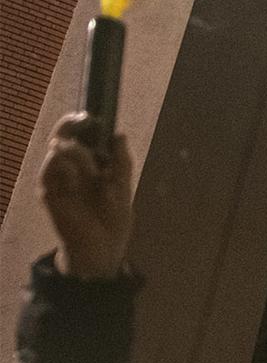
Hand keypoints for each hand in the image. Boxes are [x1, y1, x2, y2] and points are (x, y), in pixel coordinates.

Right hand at [39, 114, 132, 278]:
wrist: (105, 247)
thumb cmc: (112, 218)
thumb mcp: (122, 187)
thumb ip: (121, 162)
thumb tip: (119, 134)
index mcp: (85, 166)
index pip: (74, 136)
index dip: (77, 123)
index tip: (88, 115)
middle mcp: (67, 170)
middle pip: (59, 138)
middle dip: (70, 127)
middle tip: (83, 121)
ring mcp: (55, 181)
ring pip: (57, 151)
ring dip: (79, 156)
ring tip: (95, 173)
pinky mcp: (47, 194)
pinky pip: (49, 172)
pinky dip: (65, 169)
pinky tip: (78, 176)